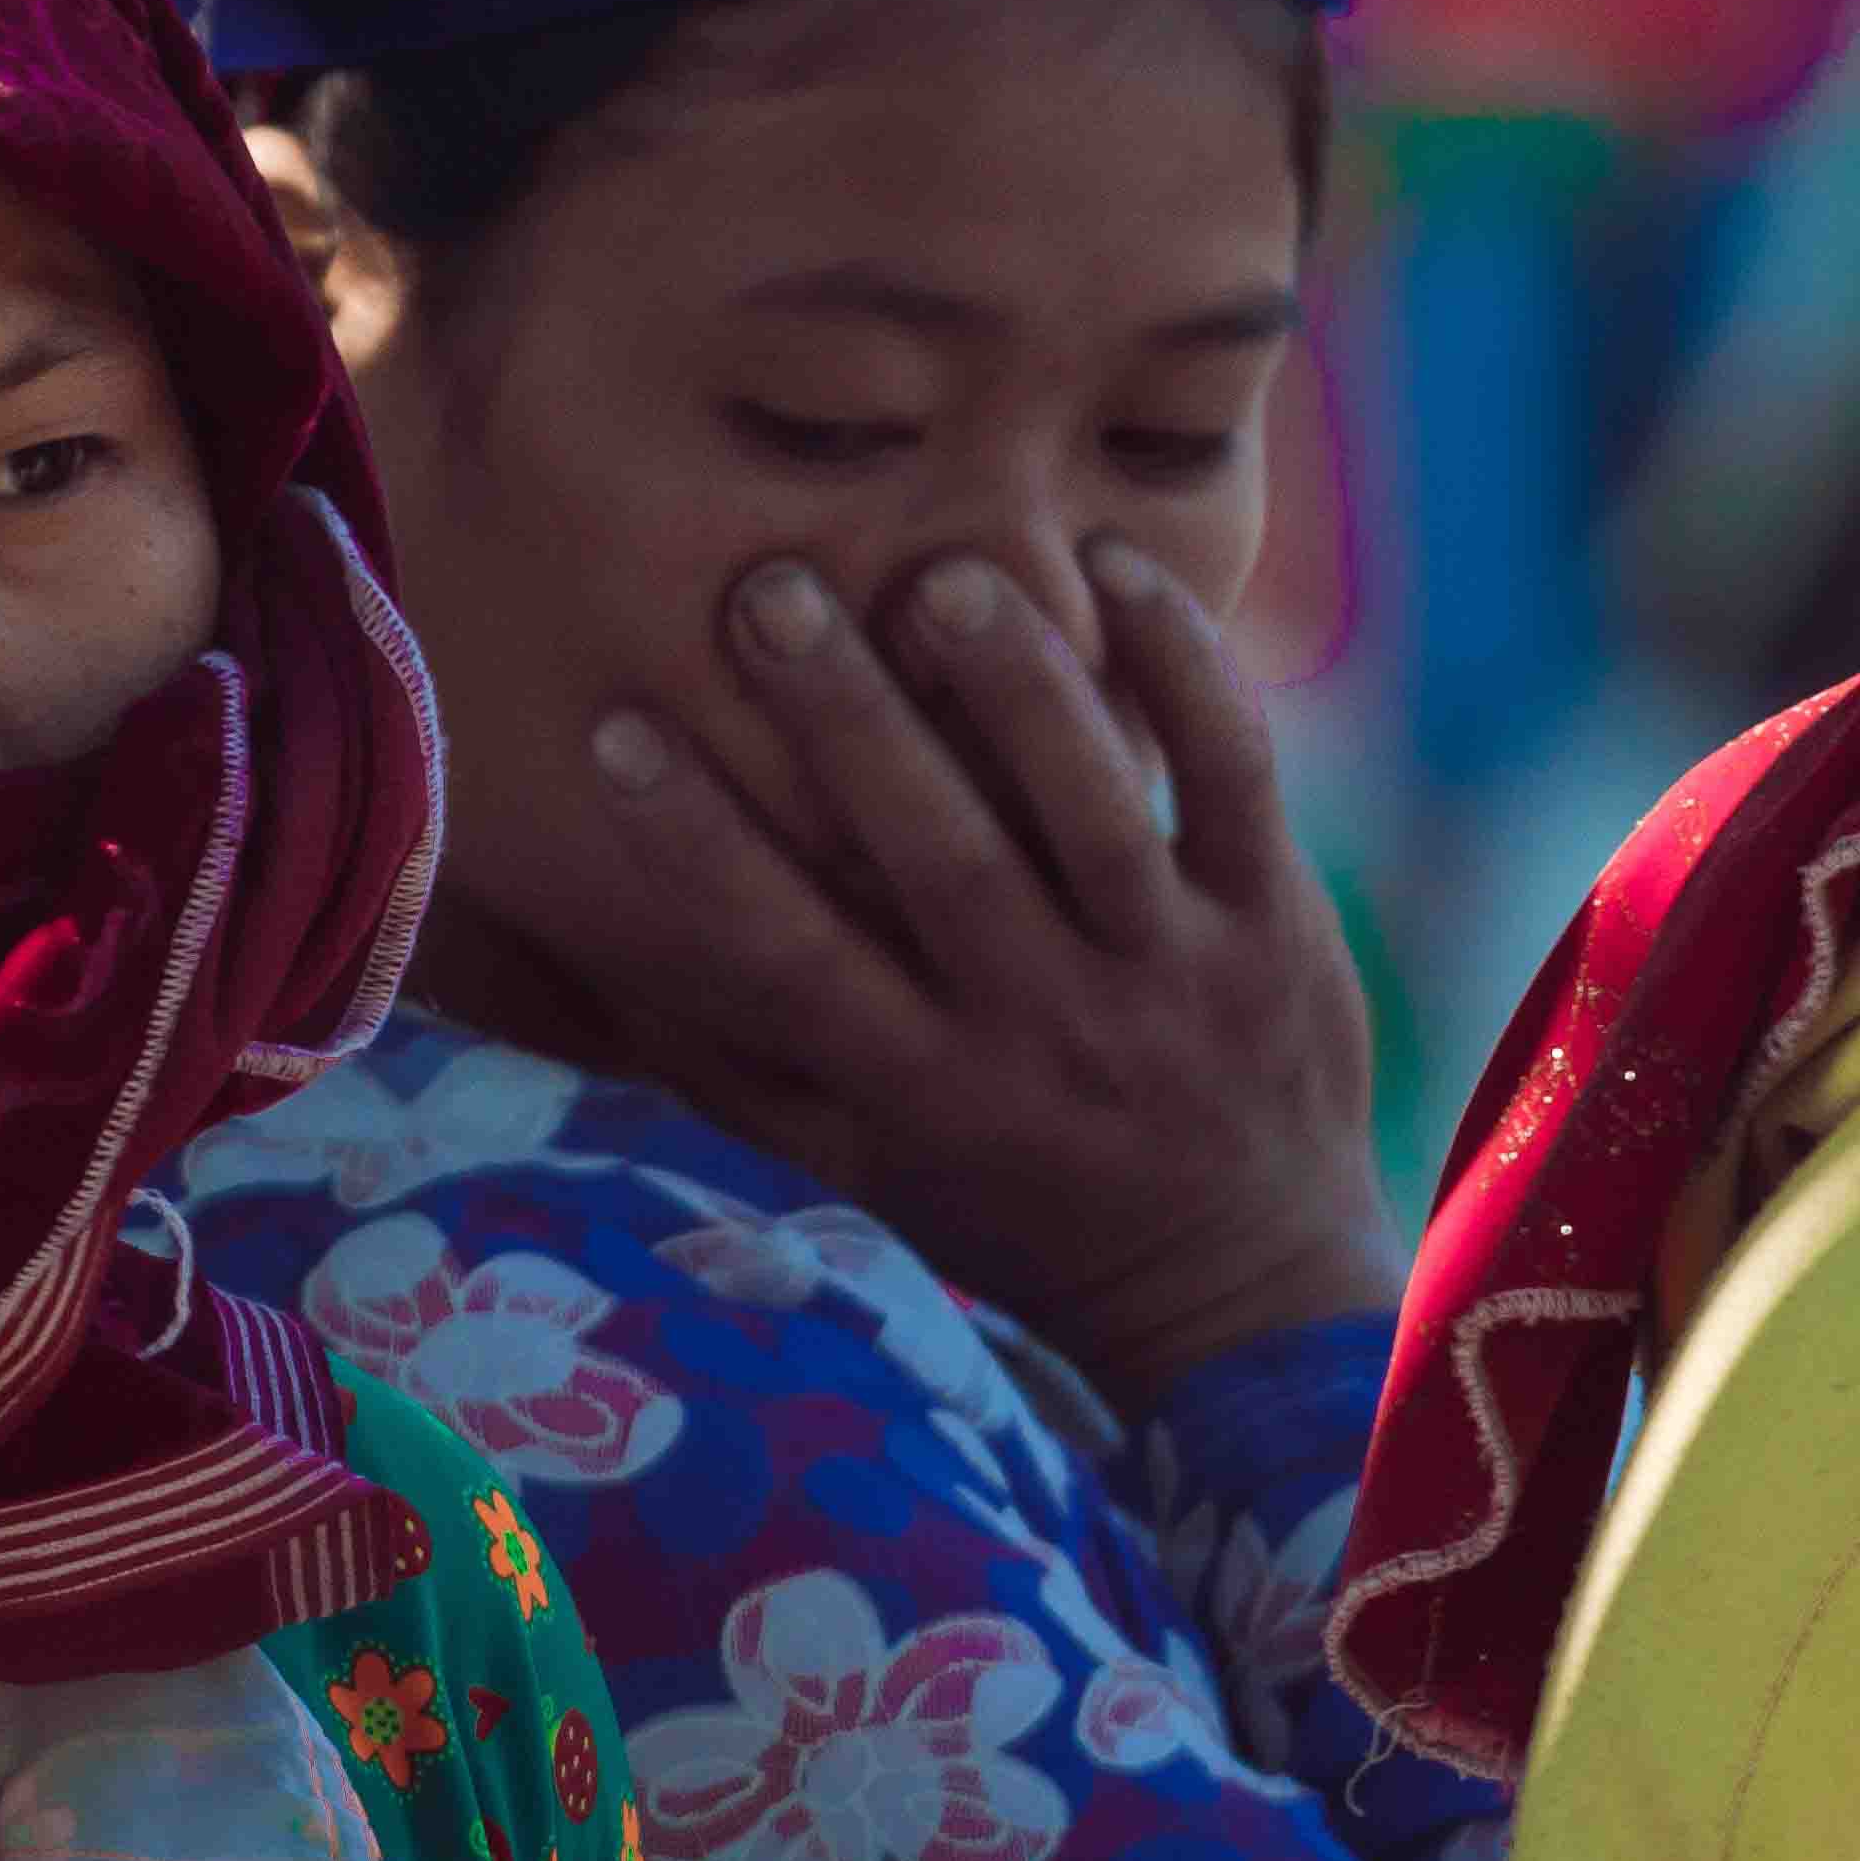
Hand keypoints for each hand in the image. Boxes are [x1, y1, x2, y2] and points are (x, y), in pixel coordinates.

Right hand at [558, 533, 1399, 1404]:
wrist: (1246, 1293)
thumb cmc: (1018, 1212)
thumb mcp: (865, 1172)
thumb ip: (734, 1072)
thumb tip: (585, 958)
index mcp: (928, 1090)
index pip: (791, 960)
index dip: (696, 851)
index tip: (616, 734)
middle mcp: (1046, 1030)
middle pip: (938, 860)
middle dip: (850, 722)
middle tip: (770, 593)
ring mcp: (1173, 974)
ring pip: (1092, 809)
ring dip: (1018, 689)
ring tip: (941, 578)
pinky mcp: (1274, 921)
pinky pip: (1233, 777)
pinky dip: (1184, 669)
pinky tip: (1115, 567)